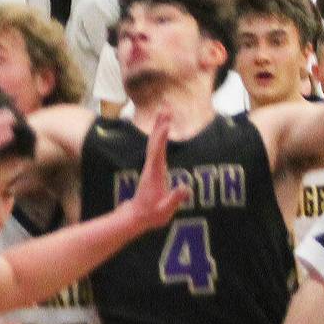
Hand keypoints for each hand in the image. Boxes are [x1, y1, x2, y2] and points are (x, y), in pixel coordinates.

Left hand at [128, 109, 190, 229]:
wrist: (137, 216)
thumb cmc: (151, 214)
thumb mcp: (165, 210)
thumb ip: (175, 199)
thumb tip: (186, 188)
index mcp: (155, 173)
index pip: (158, 152)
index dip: (162, 138)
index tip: (167, 124)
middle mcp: (151, 166)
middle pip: (155, 141)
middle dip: (160, 124)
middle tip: (166, 107)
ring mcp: (151, 165)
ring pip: (154, 141)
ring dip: (159, 126)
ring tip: (164, 111)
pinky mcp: (153, 167)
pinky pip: (156, 146)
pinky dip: (159, 135)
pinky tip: (162, 128)